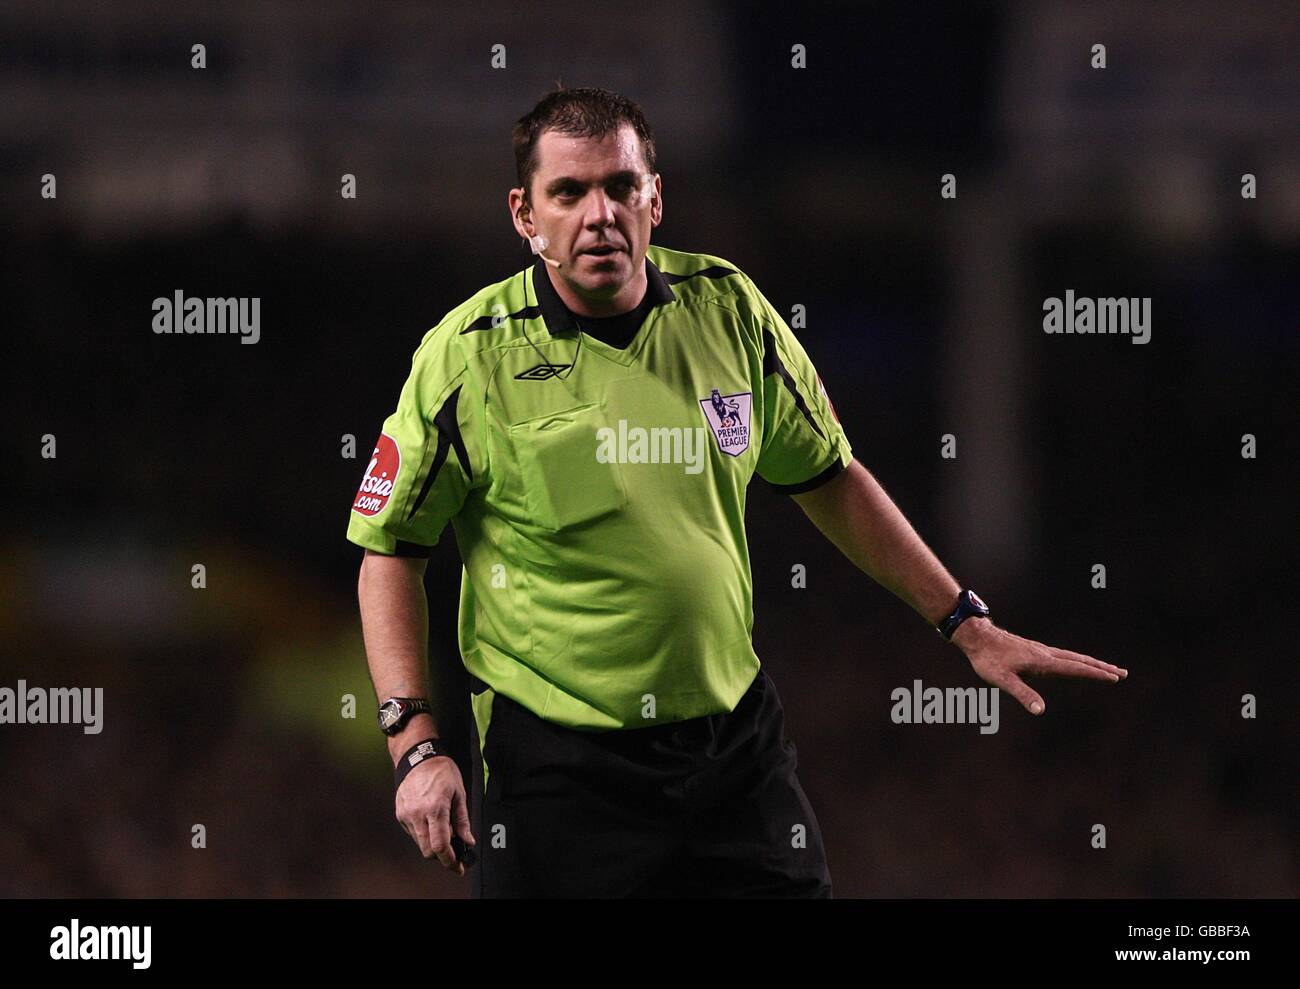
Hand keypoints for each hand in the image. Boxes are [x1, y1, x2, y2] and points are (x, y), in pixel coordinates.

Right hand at [394, 755, 475, 874]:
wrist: (418, 757)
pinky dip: (423, 833)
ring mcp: (407, 815)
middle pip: (428, 850)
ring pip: (419, 843)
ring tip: (443, 830)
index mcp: (436, 809)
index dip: (450, 861)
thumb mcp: (459, 793)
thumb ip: (462, 821)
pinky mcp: (400, 813)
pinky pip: (413, 832)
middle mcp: (418, 814)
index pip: (441, 846)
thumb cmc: (441, 772)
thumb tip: (467, 841)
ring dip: (432, 844)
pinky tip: (430, 820)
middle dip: (442, 855)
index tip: (458, 867)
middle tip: (454, 852)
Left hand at [954, 618, 1127, 715]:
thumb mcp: (1002, 680)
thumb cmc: (988, 659)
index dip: (1096, 673)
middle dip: (1101, 667)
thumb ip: (1022, 694)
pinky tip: (1072, 663)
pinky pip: (1061, 655)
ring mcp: (1040, 650)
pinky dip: (1075, 659)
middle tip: (1123, 673)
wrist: (976, 637)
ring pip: (1071, 656)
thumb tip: (1040, 711)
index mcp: (1043, 661)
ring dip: (1090, 662)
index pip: (1076, 668)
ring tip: (1105, 667)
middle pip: (1080, 660)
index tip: (1116, 677)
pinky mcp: (1033, 650)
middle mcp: (1045, 654)